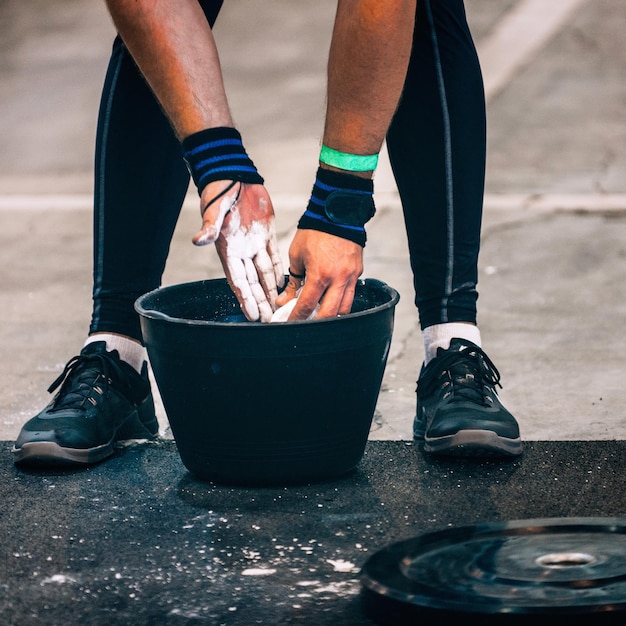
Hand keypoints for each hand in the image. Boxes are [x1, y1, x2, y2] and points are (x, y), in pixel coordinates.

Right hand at [193, 181, 283, 321]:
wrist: (232, 174)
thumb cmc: (219, 192)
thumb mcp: (214, 210)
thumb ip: (209, 227)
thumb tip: (198, 240)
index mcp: (228, 249)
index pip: (238, 281)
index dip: (245, 299)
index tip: (252, 316)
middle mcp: (241, 251)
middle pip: (253, 282)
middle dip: (261, 302)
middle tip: (269, 320)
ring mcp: (253, 243)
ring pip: (264, 273)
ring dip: (271, 290)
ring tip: (278, 308)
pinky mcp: (265, 233)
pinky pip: (273, 256)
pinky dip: (278, 271)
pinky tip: (285, 284)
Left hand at [275, 228, 362, 319]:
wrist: (337, 214)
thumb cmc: (315, 232)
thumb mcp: (296, 256)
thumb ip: (292, 281)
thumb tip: (284, 300)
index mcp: (320, 275)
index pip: (306, 306)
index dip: (296, 318)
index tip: (290, 323)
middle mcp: (338, 279)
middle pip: (328, 315)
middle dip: (315, 323)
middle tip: (304, 323)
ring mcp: (350, 277)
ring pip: (344, 308)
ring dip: (332, 315)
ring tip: (319, 314)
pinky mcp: (357, 272)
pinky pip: (351, 294)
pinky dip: (341, 302)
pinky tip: (331, 300)